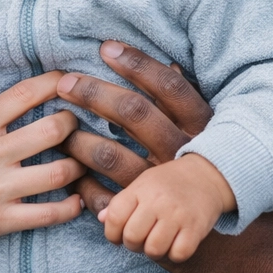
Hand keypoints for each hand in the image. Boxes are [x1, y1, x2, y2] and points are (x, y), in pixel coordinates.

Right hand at [0, 71, 85, 268]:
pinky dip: (70, 207)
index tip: (69, 81)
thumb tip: (15, 98)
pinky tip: (77, 200)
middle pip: (53, 129)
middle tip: (78, 122)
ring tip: (83, 159)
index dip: (55, 82)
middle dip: (74, 123)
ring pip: (59, 172)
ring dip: (78, 164)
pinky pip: (48, 214)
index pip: (26, 94)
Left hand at [56, 40, 212, 212]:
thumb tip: (173, 65)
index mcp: (198, 127)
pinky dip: (82, 183)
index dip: (138, 64)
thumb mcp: (201, 129)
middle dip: (95, 94)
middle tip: (65, 83)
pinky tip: (68, 169)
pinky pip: (104, 197)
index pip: (168, 87)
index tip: (105, 48)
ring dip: (79, 140)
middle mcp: (179, 153)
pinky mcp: (142, 213)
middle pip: (134, 114)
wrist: (216, 223)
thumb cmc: (201, 160)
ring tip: (56, 126)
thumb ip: (184, 99)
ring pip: (112, 155)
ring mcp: (159, 184)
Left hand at [98, 154, 233, 261]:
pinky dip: (175, 254)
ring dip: (154, 251)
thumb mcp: (142, 184)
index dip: (112, 233)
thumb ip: (121, 202)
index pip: (115, 217)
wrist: (206, 175)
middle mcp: (158, 200)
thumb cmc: (169, 183)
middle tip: (142, 237)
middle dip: (133, 244)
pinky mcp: (196, 228)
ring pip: (154, 250)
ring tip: (159, 239)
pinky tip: (176, 242)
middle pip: (132, 237)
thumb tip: (102, 219)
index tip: (119, 235)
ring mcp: (178, 214)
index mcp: (141, 189)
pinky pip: (178, 254)